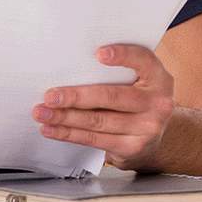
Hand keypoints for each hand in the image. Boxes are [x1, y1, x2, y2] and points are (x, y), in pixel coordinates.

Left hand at [32, 44, 174, 170]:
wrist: (153, 138)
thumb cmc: (137, 100)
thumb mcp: (139, 82)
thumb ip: (119, 72)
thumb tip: (73, 65)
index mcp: (159, 78)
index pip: (143, 60)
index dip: (123, 55)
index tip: (98, 54)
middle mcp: (157, 103)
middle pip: (112, 97)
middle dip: (76, 96)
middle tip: (51, 95)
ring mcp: (147, 128)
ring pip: (98, 121)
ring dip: (65, 117)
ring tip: (43, 112)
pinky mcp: (132, 148)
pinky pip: (94, 139)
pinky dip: (69, 134)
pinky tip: (52, 129)